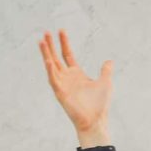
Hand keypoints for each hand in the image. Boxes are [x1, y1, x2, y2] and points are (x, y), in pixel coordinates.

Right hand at [39, 30, 113, 147]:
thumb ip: (105, 71)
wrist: (95, 120)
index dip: (64, 43)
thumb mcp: (105, 83)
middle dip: (51, 45)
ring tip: (42, 42)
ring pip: (51, 66)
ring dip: (46, 54)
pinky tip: (48, 60)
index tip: (61, 30)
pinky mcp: (60, 92)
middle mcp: (67, 77)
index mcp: (77, 74)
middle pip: (56, 57)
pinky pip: (53, 79)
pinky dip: (50, 70)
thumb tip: (109, 61)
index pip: (68, 54)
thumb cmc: (99, 104)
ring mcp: (62, 84)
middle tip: (46, 32)